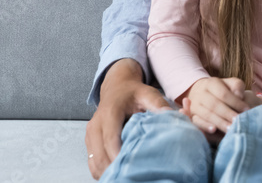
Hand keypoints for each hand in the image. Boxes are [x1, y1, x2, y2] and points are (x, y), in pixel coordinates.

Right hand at [85, 59, 168, 179]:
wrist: (117, 88)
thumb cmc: (134, 92)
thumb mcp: (149, 94)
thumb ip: (159, 105)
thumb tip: (172, 116)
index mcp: (109, 113)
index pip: (110, 139)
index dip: (119, 155)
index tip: (132, 167)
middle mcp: (95, 125)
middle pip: (100, 155)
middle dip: (115, 167)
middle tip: (134, 175)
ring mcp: (90, 135)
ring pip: (95, 163)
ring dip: (109, 171)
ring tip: (128, 176)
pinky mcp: (90, 142)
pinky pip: (93, 163)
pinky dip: (104, 170)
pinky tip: (119, 172)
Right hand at [182, 77, 250, 134]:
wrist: (203, 93)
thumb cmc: (223, 89)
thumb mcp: (231, 84)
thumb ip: (237, 87)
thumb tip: (239, 96)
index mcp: (212, 83)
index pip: (224, 94)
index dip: (235, 102)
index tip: (246, 109)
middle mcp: (201, 93)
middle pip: (214, 105)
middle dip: (227, 114)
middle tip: (238, 121)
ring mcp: (194, 104)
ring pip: (206, 114)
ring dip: (219, 122)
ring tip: (230, 128)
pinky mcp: (192, 115)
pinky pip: (196, 121)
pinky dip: (205, 126)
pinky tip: (214, 130)